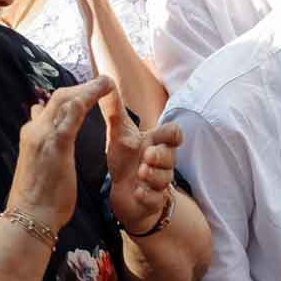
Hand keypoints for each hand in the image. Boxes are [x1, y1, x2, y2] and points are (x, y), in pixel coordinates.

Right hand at [8, 75, 113, 230]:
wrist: (30, 217)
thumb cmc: (37, 197)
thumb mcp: (39, 164)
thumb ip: (42, 142)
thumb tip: (41, 120)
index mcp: (32, 135)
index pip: (51, 106)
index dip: (72, 96)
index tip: (88, 92)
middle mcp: (35, 130)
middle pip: (59, 98)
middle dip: (82, 88)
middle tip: (103, 83)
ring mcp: (43, 136)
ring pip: (65, 101)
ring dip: (88, 89)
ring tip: (106, 83)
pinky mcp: (55, 145)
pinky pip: (70, 116)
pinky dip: (85, 100)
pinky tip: (99, 92)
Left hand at [100, 89, 180, 236]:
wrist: (123, 192)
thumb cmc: (125, 159)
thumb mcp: (117, 132)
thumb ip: (113, 107)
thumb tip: (105, 79)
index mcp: (156, 143)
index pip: (175, 134)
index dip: (172, 135)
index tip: (159, 136)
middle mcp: (162, 163)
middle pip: (172, 157)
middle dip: (160, 157)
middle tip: (146, 156)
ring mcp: (160, 182)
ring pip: (165, 179)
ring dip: (152, 175)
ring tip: (140, 174)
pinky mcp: (153, 201)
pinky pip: (157, 199)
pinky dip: (147, 194)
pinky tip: (137, 191)